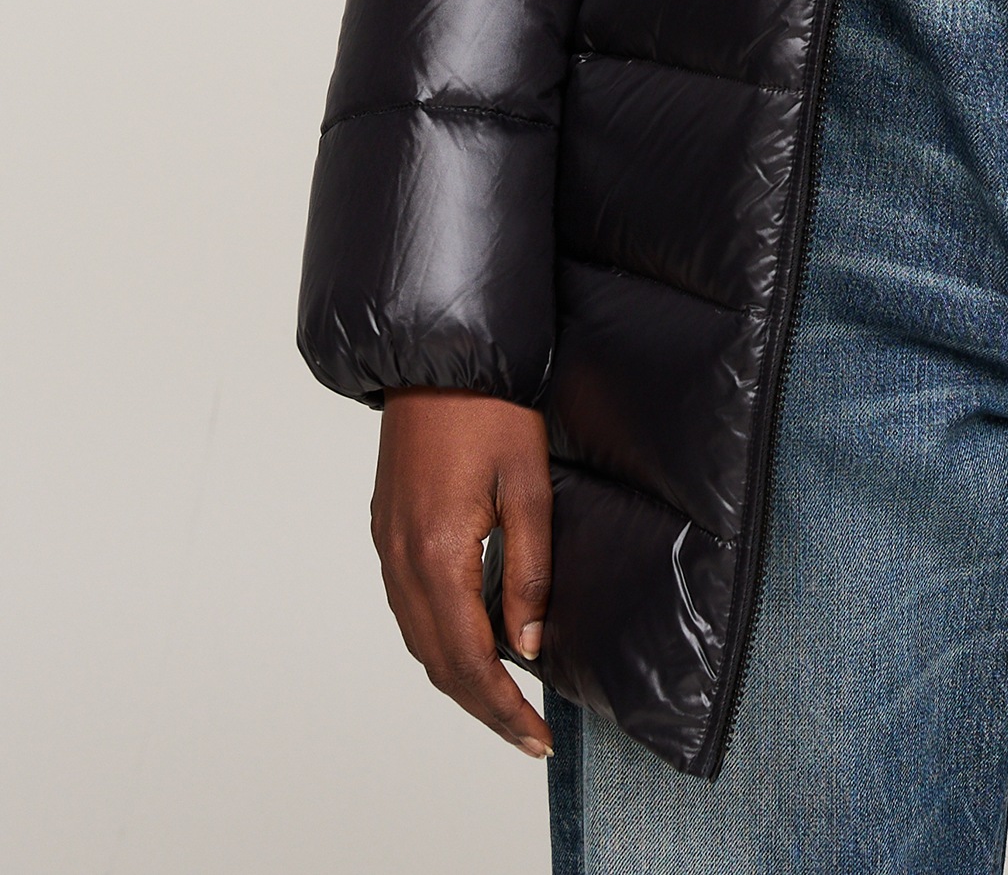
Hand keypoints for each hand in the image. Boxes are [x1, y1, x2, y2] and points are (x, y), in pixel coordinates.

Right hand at [372, 391, 553, 757]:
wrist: (437, 354)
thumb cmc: (490, 409)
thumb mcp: (527, 486)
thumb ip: (529, 572)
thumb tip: (527, 646)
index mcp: (438, 554)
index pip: (468, 660)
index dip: (503, 708)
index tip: (536, 737)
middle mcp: (401, 560)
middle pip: (437, 662)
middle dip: (483, 705)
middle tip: (527, 733)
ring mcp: (387, 545)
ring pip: (419, 638)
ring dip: (459, 675)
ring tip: (506, 698)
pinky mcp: (387, 529)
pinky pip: (409, 606)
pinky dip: (440, 637)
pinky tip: (473, 638)